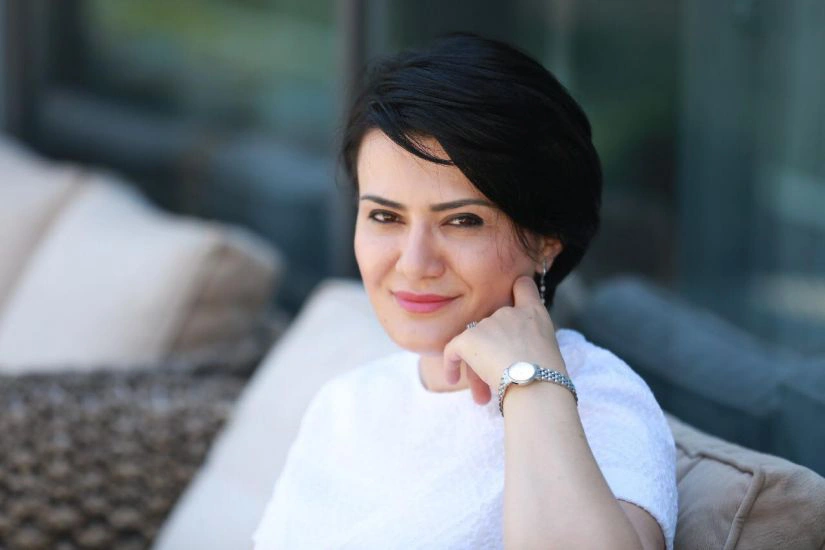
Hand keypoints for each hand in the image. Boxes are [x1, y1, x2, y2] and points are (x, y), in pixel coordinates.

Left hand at [442, 276, 567, 404]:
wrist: (536, 382)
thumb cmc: (549, 375)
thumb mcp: (549, 348)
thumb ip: (531, 339)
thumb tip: (517, 351)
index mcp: (533, 312)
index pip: (523, 287)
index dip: (517, 291)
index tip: (513, 299)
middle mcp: (508, 311)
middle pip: (494, 327)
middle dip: (493, 353)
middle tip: (497, 380)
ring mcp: (487, 323)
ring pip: (476, 345)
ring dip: (477, 368)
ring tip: (482, 397)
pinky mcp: (469, 337)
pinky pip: (453, 349)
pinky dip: (451, 364)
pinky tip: (453, 379)